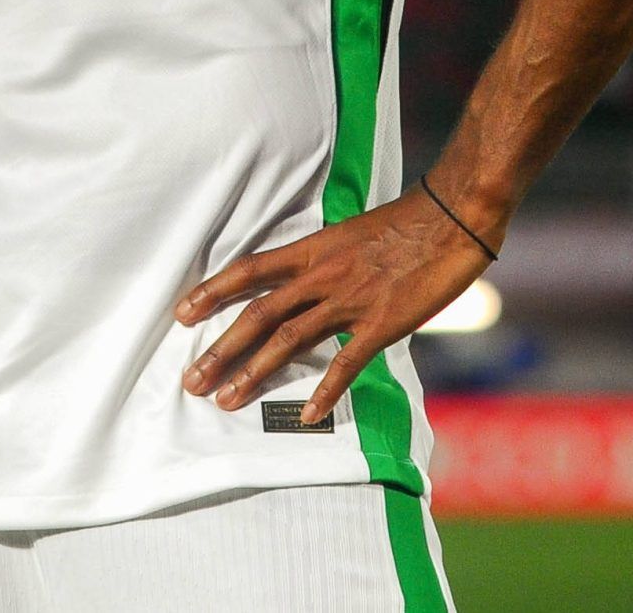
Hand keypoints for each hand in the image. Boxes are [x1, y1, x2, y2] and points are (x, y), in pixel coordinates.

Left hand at [174, 186, 489, 424]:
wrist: (450, 218)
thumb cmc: (403, 225)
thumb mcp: (347, 234)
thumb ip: (320, 261)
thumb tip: (299, 283)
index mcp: (310, 250)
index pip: (247, 270)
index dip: (212, 291)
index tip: (182, 313)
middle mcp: (320, 276)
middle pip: (257, 314)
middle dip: (220, 350)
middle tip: (192, 379)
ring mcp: (349, 301)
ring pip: (288, 340)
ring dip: (253, 373)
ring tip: (226, 399)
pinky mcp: (382, 324)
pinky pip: (346, 363)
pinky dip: (325, 392)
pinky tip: (306, 415)